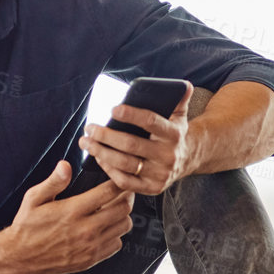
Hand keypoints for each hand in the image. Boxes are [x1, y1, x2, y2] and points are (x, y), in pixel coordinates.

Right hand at [2, 161, 134, 273]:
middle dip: (126, 197)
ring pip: (124, 226)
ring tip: (114, 209)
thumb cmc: (27, 227)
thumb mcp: (34, 198)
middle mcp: (85, 229)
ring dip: (122, 215)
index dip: (118, 182)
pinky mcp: (91, 259)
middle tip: (122, 191)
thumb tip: (65, 165)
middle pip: (123, 209)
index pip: (109, 192)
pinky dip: (116, 234)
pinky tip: (105, 228)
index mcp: (73, 211)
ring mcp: (90, 246)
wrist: (20, 258)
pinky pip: (117, 244)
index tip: (118, 177)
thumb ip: (53, 181)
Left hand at [78, 83, 193, 195]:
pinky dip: (108, 169)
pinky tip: (98, 157)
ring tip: (86, 142)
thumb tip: (184, 85)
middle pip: (131, 145)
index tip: (112, 109)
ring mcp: (159, 174)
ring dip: (101, 152)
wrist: (187, 160)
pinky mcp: (151, 188)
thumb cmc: (174, 133)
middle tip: (90, 127)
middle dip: (106, 135)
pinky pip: (125, 181)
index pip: (150, 122)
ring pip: (125, 164)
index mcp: (174, 134)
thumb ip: (179, 99)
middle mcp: (168, 155)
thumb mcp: (180, 115)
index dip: (131, 115)